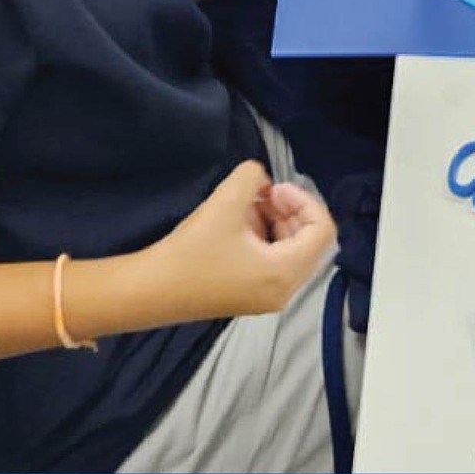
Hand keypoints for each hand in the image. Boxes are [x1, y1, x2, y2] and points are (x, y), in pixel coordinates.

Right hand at [144, 160, 335, 319]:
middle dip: (292, 209)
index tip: (274, 188)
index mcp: (284, 274)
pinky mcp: (250, 295)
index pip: (323, 232)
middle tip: (264, 192)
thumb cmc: (191, 251)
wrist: (151, 291)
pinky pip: (275, 261)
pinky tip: (239, 223)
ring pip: (293, 250)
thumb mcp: (225, 202)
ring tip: (248, 204)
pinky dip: (266, 236)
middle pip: (310, 241)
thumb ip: (253, 176)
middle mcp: (283, 291)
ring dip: (278, 221)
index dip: (305, 200)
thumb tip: (262, 178)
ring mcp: (267, 297)